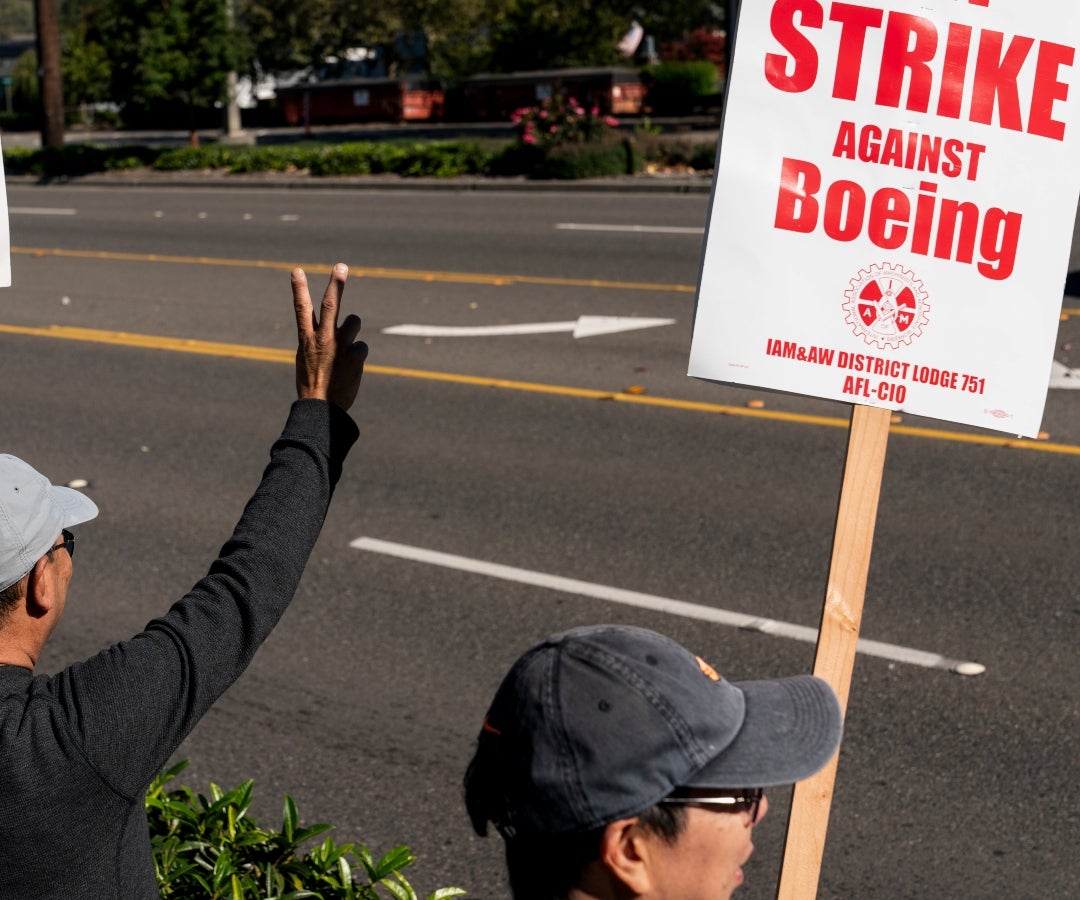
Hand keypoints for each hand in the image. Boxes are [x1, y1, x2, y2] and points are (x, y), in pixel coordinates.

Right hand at [292, 264, 367, 411]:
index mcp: (306, 339)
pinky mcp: (355, 356)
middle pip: (330, 304)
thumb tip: (336, 329)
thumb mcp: (306, 359)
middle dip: (336, 283)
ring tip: (345, 347)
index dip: (299, 288)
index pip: (301, 309)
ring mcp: (339, 346)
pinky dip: (358, 355)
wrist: (322, 408)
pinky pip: (363, 346)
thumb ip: (318, 341)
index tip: (296, 270)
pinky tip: (351, 368)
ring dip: (353, 328)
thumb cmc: (314, 385)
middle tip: (341, 266)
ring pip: (354, 321)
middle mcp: (322, 339)